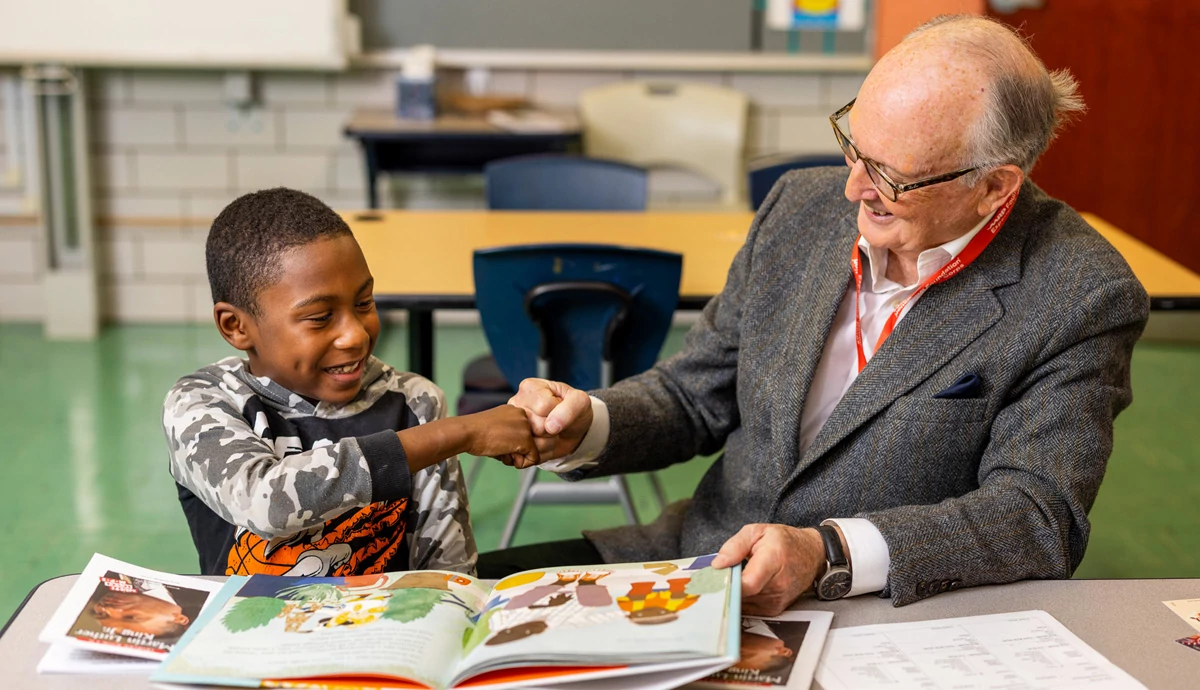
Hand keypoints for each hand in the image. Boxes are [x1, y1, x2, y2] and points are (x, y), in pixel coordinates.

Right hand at [459, 404, 539, 468]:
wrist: (468, 432)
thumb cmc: (475, 431)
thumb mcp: (496, 426)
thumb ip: (508, 431)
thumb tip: (517, 449)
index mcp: (515, 410)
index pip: (522, 432)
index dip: (511, 443)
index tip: (498, 441)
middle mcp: (524, 416)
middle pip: (527, 441)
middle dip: (514, 450)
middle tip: (498, 448)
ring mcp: (526, 428)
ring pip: (530, 450)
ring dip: (515, 456)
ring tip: (499, 449)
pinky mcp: (526, 441)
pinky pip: (533, 459)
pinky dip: (521, 464)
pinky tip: (505, 456)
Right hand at [508, 378, 592, 459]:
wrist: (572, 429)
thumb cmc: (574, 409)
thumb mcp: (580, 402)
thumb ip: (569, 408)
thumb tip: (550, 426)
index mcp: (530, 387)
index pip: (543, 407)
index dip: (558, 412)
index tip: (560, 408)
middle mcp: (515, 404)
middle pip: (536, 426)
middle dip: (553, 430)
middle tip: (556, 423)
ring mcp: (512, 425)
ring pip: (532, 444)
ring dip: (548, 443)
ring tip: (552, 433)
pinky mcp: (515, 444)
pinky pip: (529, 455)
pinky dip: (542, 453)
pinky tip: (545, 442)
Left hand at [711, 524, 825, 615]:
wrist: (811, 554)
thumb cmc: (783, 541)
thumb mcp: (756, 531)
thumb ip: (735, 546)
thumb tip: (717, 564)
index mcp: (773, 561)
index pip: (748, 584)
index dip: (728, 584)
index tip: (714, 579)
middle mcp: (778, 585)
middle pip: (741, 595)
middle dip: (726, 587)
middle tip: (717, 576)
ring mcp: (777, 600)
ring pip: (743, 604)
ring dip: (734, 593)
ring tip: (735, 577)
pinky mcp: (775, 610)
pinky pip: (750, 608)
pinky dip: (743, 599)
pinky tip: (743, 586)